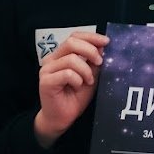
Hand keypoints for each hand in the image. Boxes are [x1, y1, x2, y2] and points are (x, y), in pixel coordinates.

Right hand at [34, 31, 108, 147]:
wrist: (63, 117)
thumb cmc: (76, 95)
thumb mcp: (91, 74)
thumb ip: (94, 61)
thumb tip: (103, 45)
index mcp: (62, 55)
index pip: (74, 36)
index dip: (91, 36)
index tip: (107, 42)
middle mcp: (52, 59)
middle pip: (71, 42)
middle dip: (90, 51)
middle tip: (100, 63)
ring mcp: (46, 70)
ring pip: (71, 59)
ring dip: (86, 71)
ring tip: (88, 81)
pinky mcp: (46, 81)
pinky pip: (67, 73)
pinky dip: (77, 80)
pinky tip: (77, 87)